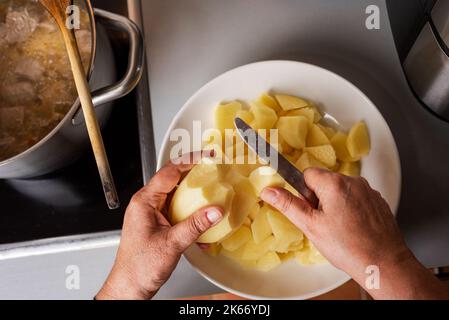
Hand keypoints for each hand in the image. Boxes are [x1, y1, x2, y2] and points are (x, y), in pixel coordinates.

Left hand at [96, 155, 222, 299]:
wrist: (129, 287)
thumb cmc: (138, 267)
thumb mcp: (172, 244)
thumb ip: (195, 226)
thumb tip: (215, 210)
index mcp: (144, 202)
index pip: (169, 171)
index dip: (190, 161)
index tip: (207, 158)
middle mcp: (147, 204)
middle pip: (174, 180)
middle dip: (196, 177)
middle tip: (215, 173)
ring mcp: (153, 214)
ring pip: (177, 196)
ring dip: (195, 197)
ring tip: (213, 196)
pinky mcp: (159, 224)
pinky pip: (178, 211)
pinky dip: (192, 214)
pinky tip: (203, 224)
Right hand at [261, 168, 448, 299]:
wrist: (384, 263)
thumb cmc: (348, 247)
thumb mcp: (310, 226)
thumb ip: (288, 204)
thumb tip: (268, 190)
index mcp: (334, 183)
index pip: (307, 174)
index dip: (304, 193)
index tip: (309, 209)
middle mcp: (353, 181)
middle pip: (324, 182)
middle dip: (319, 199)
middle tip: (323, 223)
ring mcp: (368, 191)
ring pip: (340, 191)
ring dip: (335, 204)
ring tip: (339, 228)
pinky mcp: (377, 201)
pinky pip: (356, 198)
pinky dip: (351, 210)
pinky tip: (352, 228)